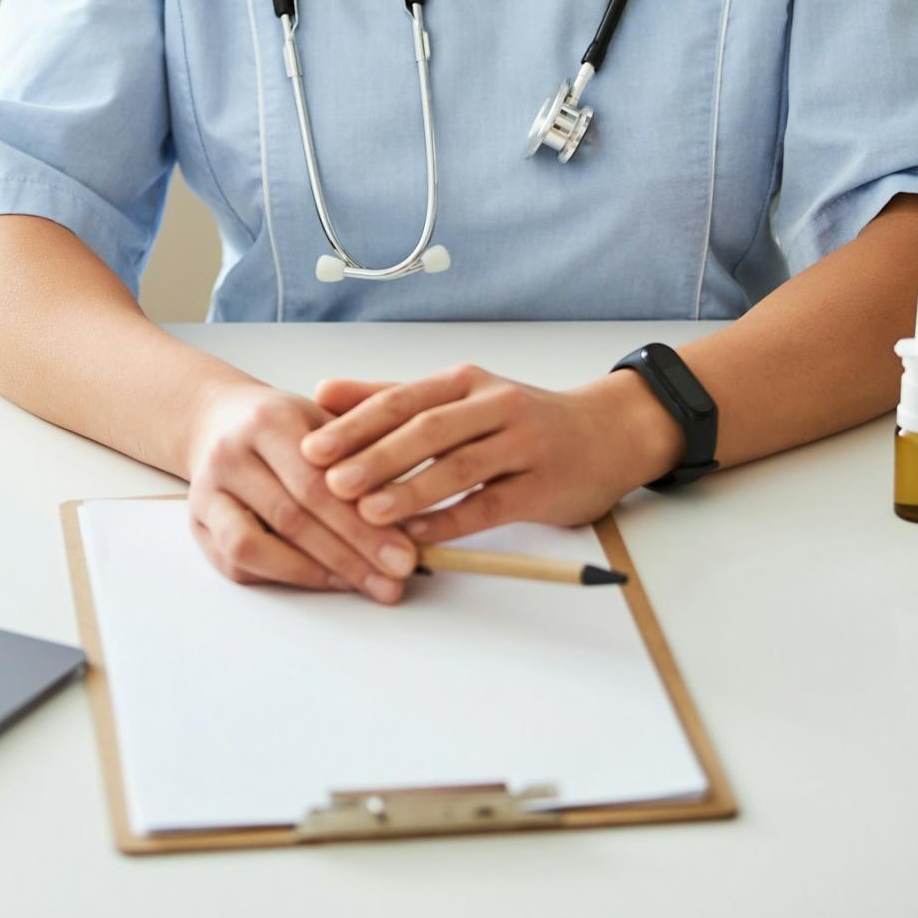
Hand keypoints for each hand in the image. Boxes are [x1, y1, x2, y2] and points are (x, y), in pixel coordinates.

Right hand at [184, 381, 420, 603]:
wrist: (218, 418)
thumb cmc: (284, 423)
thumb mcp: (324, 416)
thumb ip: (364, 452)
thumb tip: (413, 510)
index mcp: (268, 420)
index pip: (319, 482)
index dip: (363, 524)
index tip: (406, 555)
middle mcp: (231, 454)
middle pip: (293, 516)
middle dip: (351, 555)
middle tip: (395, 581)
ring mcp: (207, 491)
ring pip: (256, 546)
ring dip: (315, 573)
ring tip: (364, 585)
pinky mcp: (197, 523)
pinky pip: (238, 562)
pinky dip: (284, 576)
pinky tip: (325, 580)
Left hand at [296, 364, 680, 541]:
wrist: (607, 433)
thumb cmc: (520, 419)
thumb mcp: (459, 397)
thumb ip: (391, 397)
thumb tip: (322, 393)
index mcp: (464, 382)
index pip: (401, 399)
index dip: (355, 423)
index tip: (311, 447)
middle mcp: (493, 405)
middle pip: (428, 429)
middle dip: (375, 456)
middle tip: (330, 480)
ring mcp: (522, 445)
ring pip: (459, 466)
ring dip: (411, 489)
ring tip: (368, 511)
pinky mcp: (543, 485)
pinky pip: (491, 504)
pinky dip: (452, 520)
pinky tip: (419, 535)